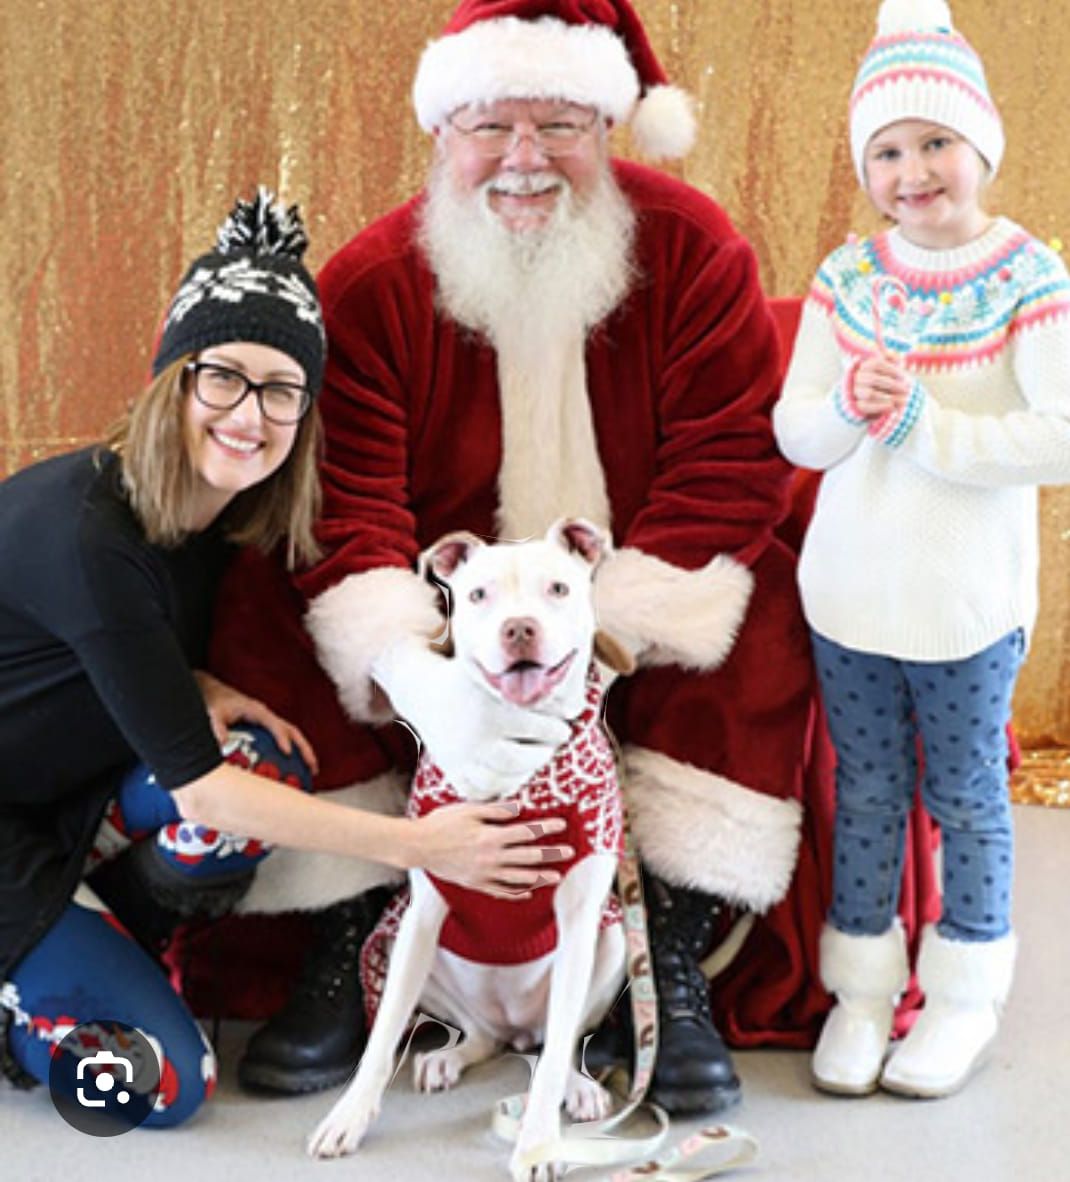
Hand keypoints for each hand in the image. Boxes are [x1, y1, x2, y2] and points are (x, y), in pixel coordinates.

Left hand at [193, 670, 318, 774]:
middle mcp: (268, 716)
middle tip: (312, 767)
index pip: (275, 724)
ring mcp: (269, 722)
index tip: (287, 752)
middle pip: (292, 731)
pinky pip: (283, 741)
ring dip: (303, 752)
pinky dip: (292, 754)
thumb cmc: (217, 703)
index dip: (282, 738)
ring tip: (311, 772)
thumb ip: (218, 727)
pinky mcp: (267, 729)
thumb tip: (221, 744)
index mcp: (258, 711)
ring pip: (292, 737)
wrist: (217, 694)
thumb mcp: (214, 713)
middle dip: (304, 748)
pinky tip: (292, 772)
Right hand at [372, 639, 570, 797]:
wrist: (423, 691)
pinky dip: (497, 788)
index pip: (538, 729)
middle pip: (521, 759)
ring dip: (523, 773)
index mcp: (491, 712)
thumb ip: (529, 684)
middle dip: (542, 754)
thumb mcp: (496, 673)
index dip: (557, 730)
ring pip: (501, 779)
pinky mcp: (452, 770)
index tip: (563, 729)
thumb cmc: (468, 678)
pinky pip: (478, 791)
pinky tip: (508, 774)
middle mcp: (476, 738)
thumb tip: (573, 702)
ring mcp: (462, 758)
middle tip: (550, 746)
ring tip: (531, 761)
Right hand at [408, 801, 572, 898]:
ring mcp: (484, 874)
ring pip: (518, 878)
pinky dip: (516, 893)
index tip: (561, 825)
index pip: (526, 832)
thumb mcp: (469, 810)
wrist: (418, 846)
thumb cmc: (441, 823)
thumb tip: (520, 809)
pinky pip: (501, 891)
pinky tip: (528, 893)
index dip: (546, 828)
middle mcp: (491, 858)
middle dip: (551, 854)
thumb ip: (496, 811)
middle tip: (569, 852)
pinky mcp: (476, 884)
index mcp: (491, 837)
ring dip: (539, 877)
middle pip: (528, 857)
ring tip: (555, 876)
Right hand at [853, 352, 910, 417]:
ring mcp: (856, 391)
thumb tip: (898, 356)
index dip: (891, 369)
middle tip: (906, 389)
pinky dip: (880, 406)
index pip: (877, 364)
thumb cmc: (885, 379)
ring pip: (869, 393)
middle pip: (873, 379)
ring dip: (887, 396)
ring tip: (901, 399)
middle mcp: (858, 377)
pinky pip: (866, 406)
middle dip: (892, 384)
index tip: (903, 376)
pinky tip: (892, 407)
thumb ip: (892, 358)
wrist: (875, 397)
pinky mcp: (856, 405)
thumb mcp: (889, 366)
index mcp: (865, 365)